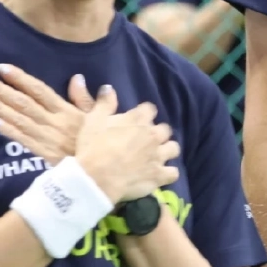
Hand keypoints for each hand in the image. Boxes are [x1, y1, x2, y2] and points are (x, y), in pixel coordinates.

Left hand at [0, 64, 96, 163]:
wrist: (103, 173)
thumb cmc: (101, 143)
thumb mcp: (102, 117)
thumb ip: (88, 98)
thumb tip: (77, 77)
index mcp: (66, 110)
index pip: (39, 90)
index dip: (20, 79)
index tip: (2, 68)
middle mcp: (54, 121)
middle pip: (24, 103)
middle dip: (0, 89)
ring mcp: (48, 138)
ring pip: (20, 120)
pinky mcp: (44, 155)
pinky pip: (24, 141)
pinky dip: (9, 131)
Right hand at [74, 88, 180, 203]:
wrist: (95, 179)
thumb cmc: (92, 147)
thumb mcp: (93, 120)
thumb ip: (104, 103)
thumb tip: (108, 87)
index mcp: (138, 119)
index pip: (150, 109)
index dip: (144, 114)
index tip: (137, 119)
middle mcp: (152, 135)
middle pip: (165, 129)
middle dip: (157, 132)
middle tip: (146, 139)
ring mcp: (158, 156)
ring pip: (173, 148)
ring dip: (167, 150)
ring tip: (157, 156)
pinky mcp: (159, 176)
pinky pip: (173, 173)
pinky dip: (168, 174)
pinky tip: (160, 175)